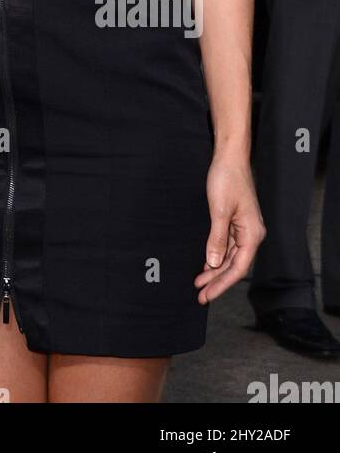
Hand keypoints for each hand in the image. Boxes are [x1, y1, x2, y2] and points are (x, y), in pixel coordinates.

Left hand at [194, 154, 265, 303]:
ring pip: (230, 257)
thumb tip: (213, 263)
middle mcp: (251, 234)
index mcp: (252, 234)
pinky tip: (207, 265)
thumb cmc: (227, 179)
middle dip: (217, 281)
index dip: (221, 284)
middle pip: (234, 265)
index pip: (238, 268)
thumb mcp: (219, 210)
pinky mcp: (236, 222)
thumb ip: (217, 239)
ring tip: (199, 283)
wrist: (230, 157)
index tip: (206, 295)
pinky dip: (217, 256)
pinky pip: (227, 246)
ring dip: (215, 271)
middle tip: (200, 295)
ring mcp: (244, 229)